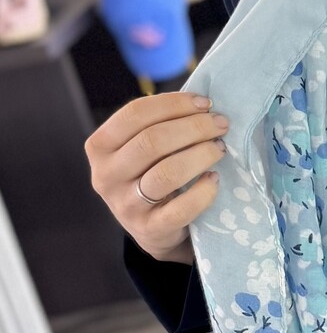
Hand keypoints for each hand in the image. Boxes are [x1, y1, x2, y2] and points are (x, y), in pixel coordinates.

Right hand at [85, 92, 226, 265]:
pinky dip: (203, 192)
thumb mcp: (140, 148)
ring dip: (201, 155)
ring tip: (220, 148)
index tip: (204, 103)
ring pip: (166, 173)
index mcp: (100, 146)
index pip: (134, 114)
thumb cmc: (150, 173)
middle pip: (152, 141)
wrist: (152, 228)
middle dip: (194, 127)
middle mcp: (106, 176)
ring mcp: (125, 206)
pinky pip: (181, 209)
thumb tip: (202, 103)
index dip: (174, 104)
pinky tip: (214, 179)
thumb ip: (159, 124)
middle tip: (220, 124)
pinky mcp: (149, 229)